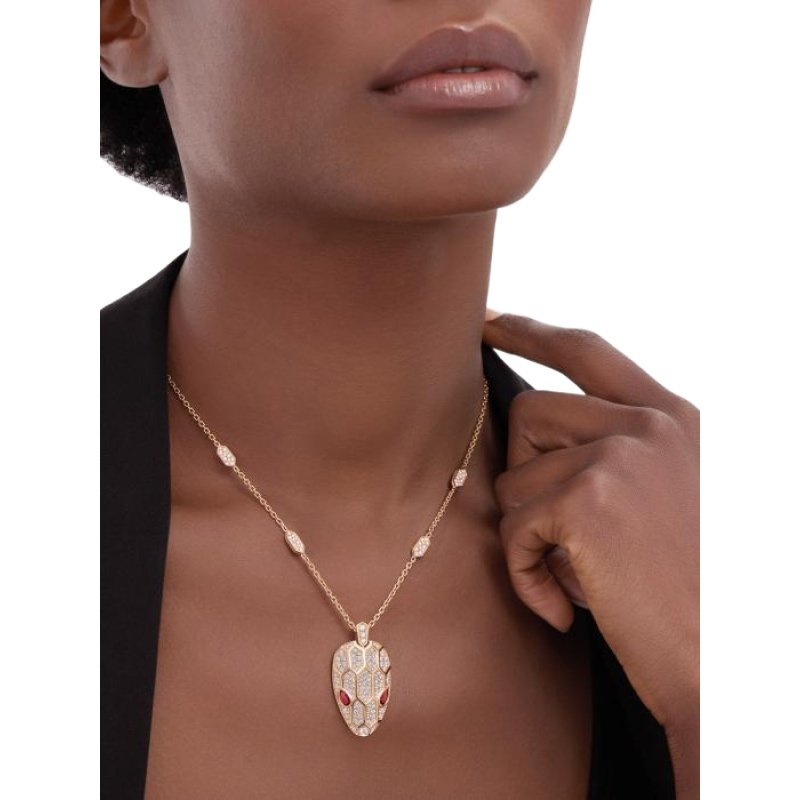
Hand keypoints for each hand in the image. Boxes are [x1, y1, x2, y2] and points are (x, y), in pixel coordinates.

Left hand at [482, 310, 698, 775]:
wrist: (726, 666)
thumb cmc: (686, 590)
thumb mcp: (661, 499)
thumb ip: (609, 452)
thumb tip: (526, 427)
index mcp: (672, 418)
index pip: (587, 352)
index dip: (531, 332)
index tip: (489, 322)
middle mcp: (648, 424)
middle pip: (529, 412)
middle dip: (524, 471)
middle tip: (555, 531)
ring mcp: (619, 455)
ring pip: (513, 477)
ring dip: (530, 535)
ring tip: (578, 575)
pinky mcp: (588, 499)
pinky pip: (512, 527)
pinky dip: (525, 573)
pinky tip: (566, 605)